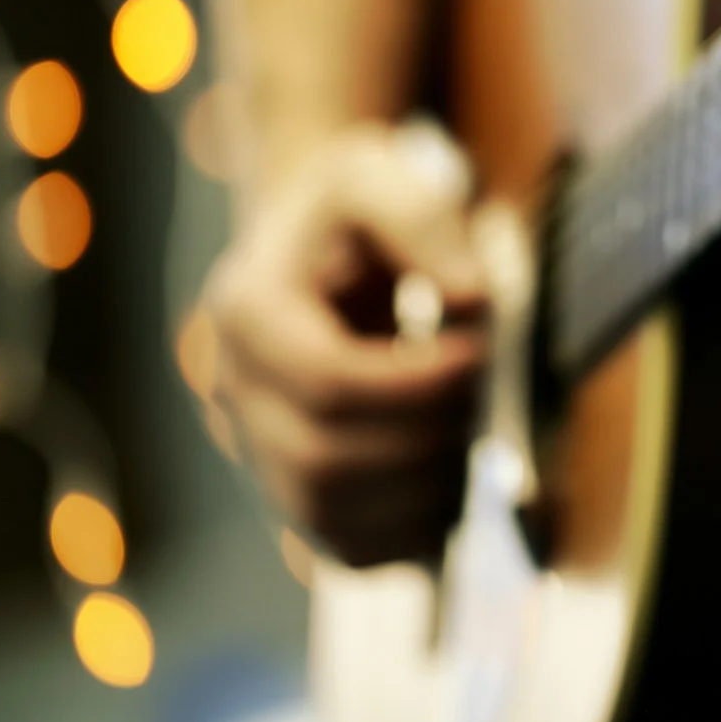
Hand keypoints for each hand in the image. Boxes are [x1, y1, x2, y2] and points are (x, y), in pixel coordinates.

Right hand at [205, 122, 487, 566]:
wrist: (323, 245)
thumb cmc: (355, 208)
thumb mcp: (380, 173)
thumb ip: (424, 219)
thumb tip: (472, 300)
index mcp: (247, 310)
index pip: (326, 381)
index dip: (415, 384)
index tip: (479, 353)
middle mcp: (236, 392)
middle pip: (324, 462)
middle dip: (425, 439)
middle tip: (484, 396)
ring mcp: (257, 452)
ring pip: (332, 518)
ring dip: (424, 492)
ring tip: (473, 435)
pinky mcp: (296, 494)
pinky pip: (350, 548)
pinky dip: (414, 531)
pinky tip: (458, 479)